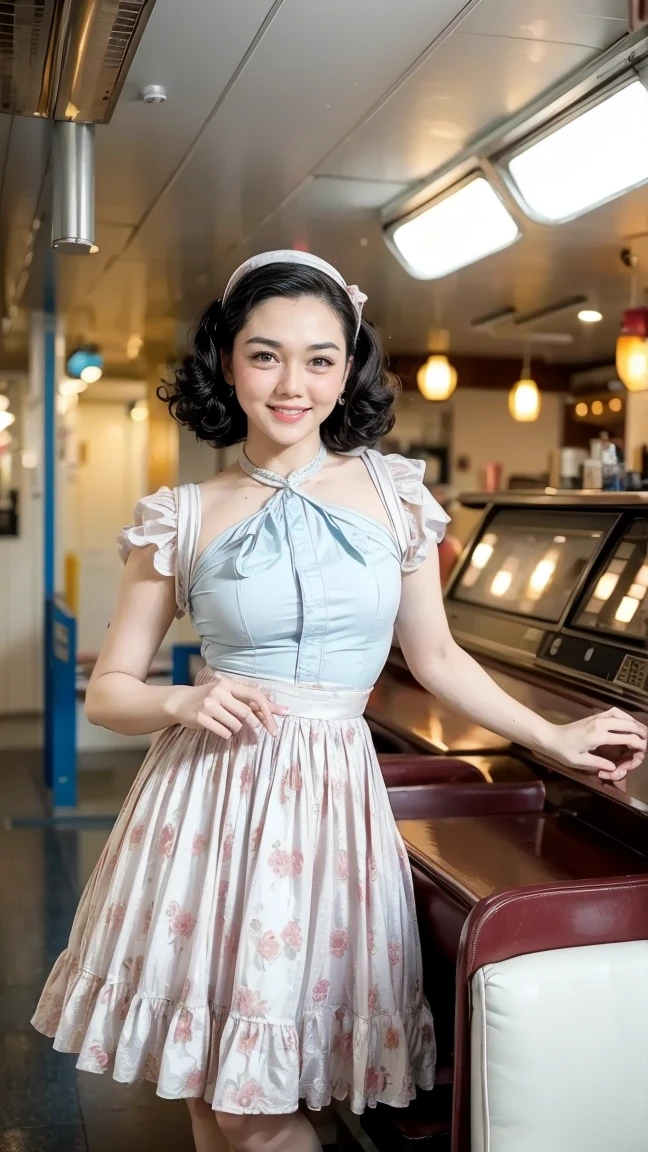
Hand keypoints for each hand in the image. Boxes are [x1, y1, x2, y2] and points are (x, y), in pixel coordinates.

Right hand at [167, 676, 287, 738]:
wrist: (181, 702)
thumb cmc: (211, 698)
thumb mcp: (229, 694)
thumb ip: (251, 701)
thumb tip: (281, 709)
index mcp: (228, 684)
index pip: (254, 696)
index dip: (267, 711)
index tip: (274, 725)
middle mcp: (219, 692)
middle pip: (246, 713)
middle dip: (255, 725)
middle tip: (257, 731)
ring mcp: (209, 705)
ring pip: (235, 725)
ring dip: (237, 730)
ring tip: (230, 725)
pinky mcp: (201, 718)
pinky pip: (223, 732)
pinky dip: (227, 734)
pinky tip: (222, 730)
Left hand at [544, 707, 646, 780]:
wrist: (550, 736)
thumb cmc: (563, 751)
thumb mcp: (579, 762)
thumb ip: (598, 764)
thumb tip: (614, 767)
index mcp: (598, 736)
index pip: (626, 738)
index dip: (638, 744)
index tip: (642, 750)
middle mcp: (601, 724)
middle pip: (628, 724)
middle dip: (640, 732)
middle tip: (646, 741)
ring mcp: (598, 717)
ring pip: (622, 715)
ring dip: (634, 722)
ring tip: (641, 731)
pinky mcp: (595, 716)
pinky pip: (614, 711)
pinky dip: (625, 716)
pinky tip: (628, 722)